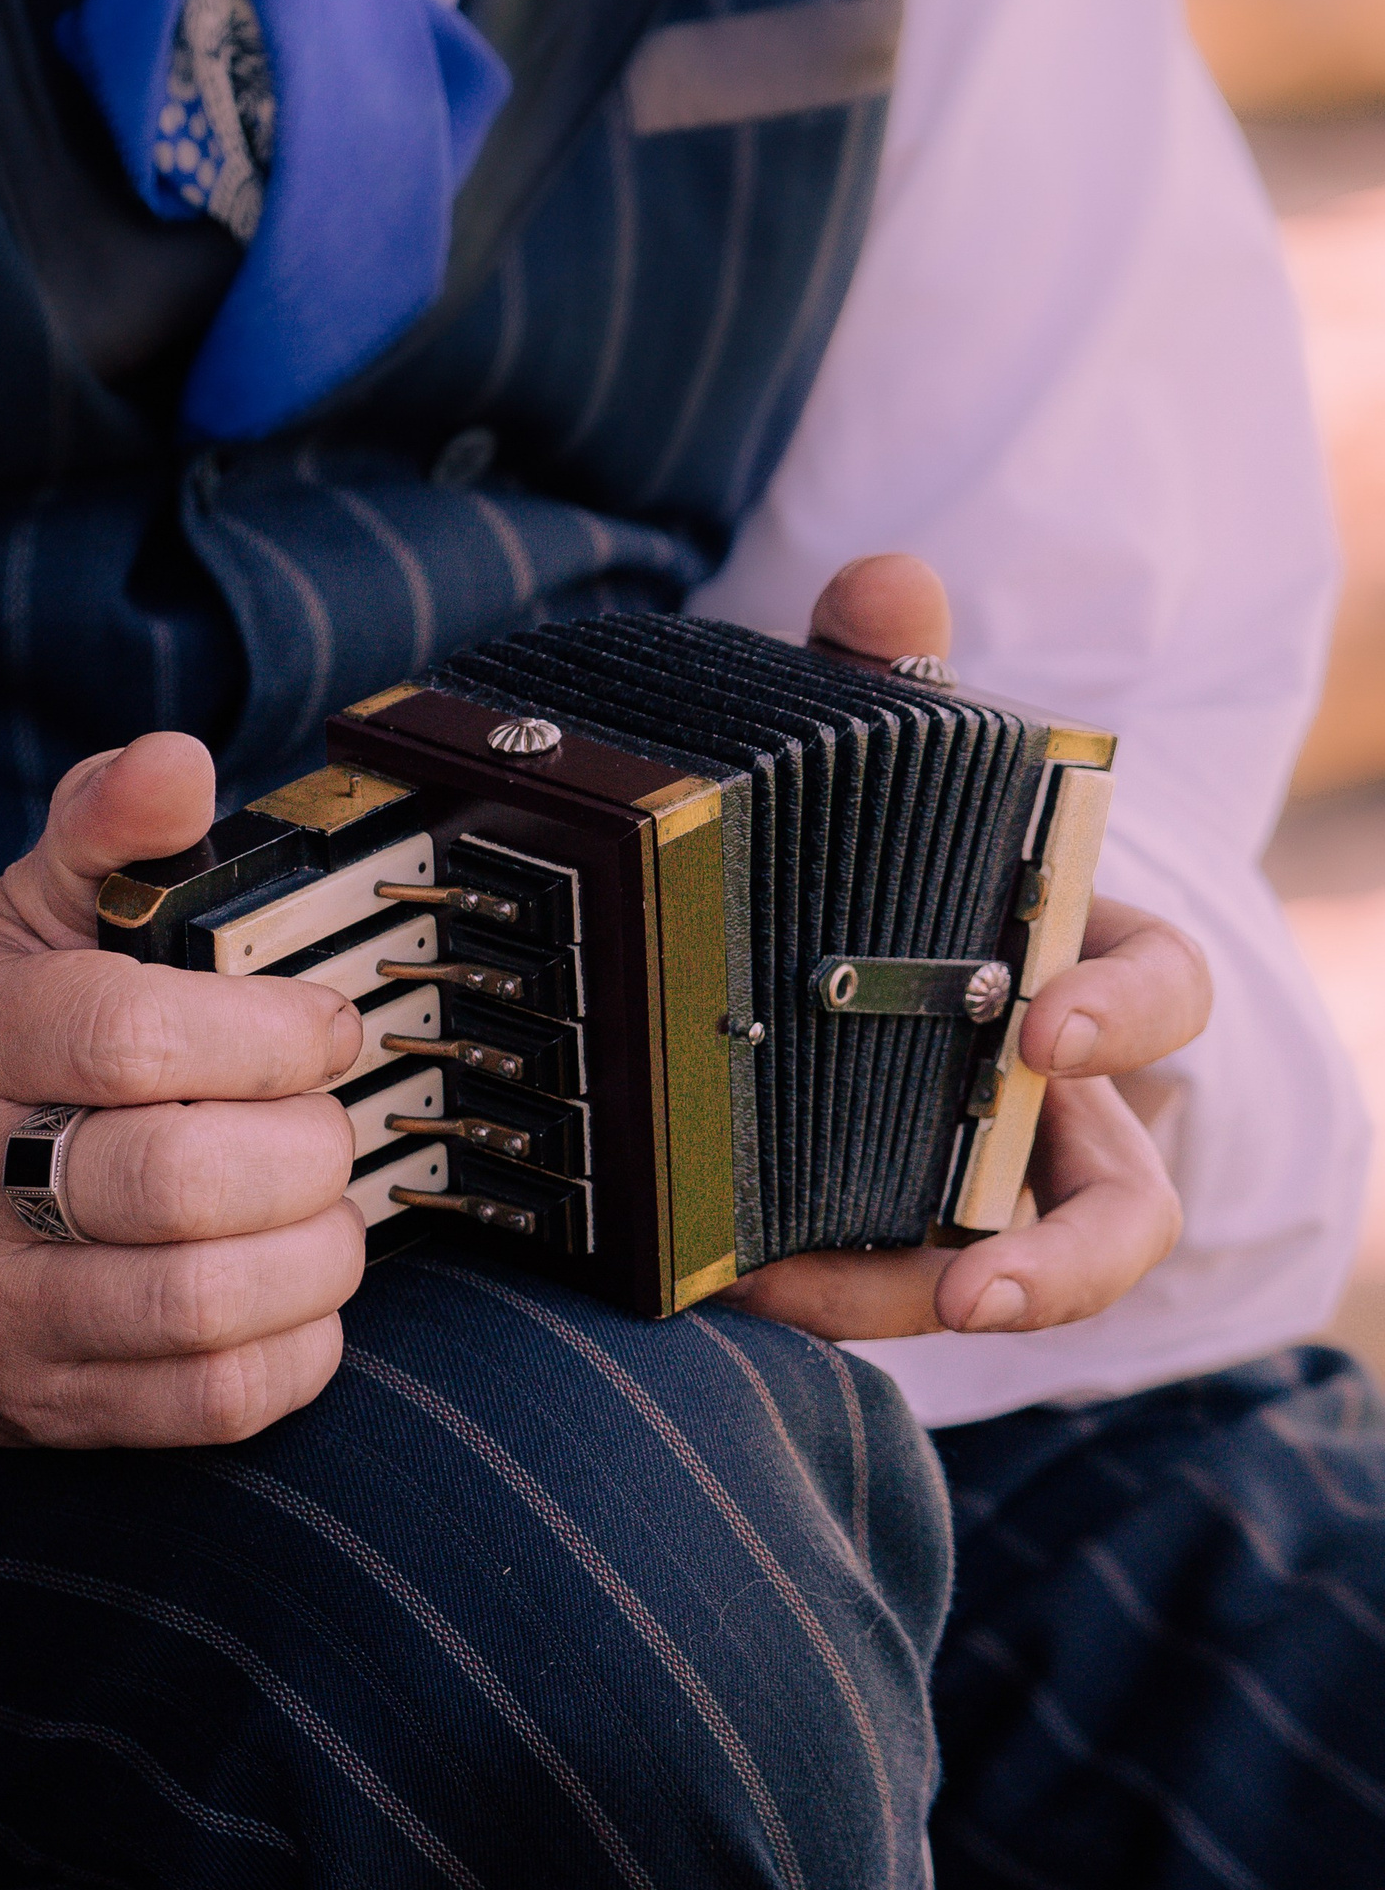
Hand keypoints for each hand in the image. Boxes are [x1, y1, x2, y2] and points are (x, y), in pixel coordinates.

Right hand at [0, 733, 367, 1446]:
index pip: (129, 1035)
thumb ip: (105, 833)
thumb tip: (180, 764)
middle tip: (324, 1122)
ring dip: (317, 1250)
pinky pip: (212, 1402)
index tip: (320, 1025)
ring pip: (204, 1303)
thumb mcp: (19, 914)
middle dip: (306, 1146)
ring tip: (321, 1205)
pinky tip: (292, 1289)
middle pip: (181, 1181)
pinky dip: (297, 1345)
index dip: (267, 1030)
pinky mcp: (36, 1405)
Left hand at [724, 556, 1207, 1342]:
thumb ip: (887, 670)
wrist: (825, 918)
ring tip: (800, 1299)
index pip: (1160, 990)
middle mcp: (1055, 1095)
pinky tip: (728, 1275)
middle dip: (1068, 1260)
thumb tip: (879, 587)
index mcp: (1081, 965)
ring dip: (918, 1301)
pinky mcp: (893, 1221)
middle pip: (1119, 1205)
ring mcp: (982, 1173)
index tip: (1041, 1031)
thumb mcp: (887, 755)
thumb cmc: (895, 848)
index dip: (1123, 1014)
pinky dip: (819, 1284)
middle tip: (982, 1293)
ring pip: (1003, 1270)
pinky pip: (880, 1275)